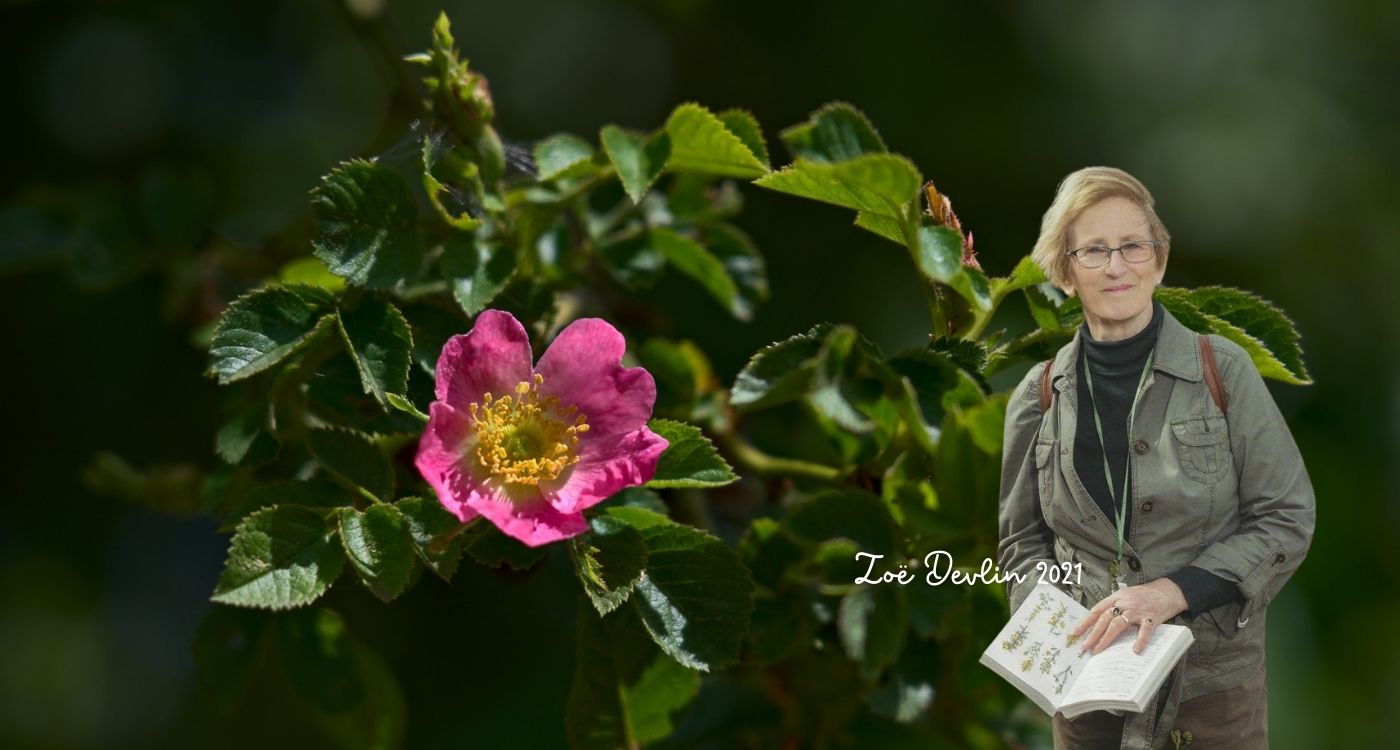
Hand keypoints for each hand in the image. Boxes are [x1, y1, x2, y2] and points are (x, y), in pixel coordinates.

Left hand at [1070, 578, 1188, 655]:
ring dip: (1106, 639)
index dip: (1085, 622)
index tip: (1075, 633)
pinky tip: (1135, 650)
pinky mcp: (1151, 618)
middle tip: (1084, 647)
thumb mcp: (1125, 596)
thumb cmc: (1144, 595)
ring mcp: (1137, 611)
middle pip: (1104, 619)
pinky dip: (1140, 640)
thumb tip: (1097, 624)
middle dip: (1093, 634)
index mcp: (1116, 597)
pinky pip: (1145, 630)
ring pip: (1118, 625)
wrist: (1167, 591)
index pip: (1097, 610)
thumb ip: (1113, 607)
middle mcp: (1124, 603)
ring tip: (1098, 650)